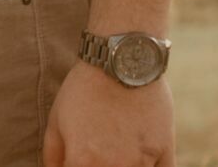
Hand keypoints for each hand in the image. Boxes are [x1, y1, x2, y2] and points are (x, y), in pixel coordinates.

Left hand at [43, 59, 174, 166]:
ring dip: (124, 166)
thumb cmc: (83, 89)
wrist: (120, 60)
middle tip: (97, 149)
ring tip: (116, 148)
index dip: (74, 166)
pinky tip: (139, 156)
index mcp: (83, 162)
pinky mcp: (165, 154)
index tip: (77, 157)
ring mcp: (142, 163)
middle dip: (98, 164)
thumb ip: (53, 156)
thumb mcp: (56, 120)